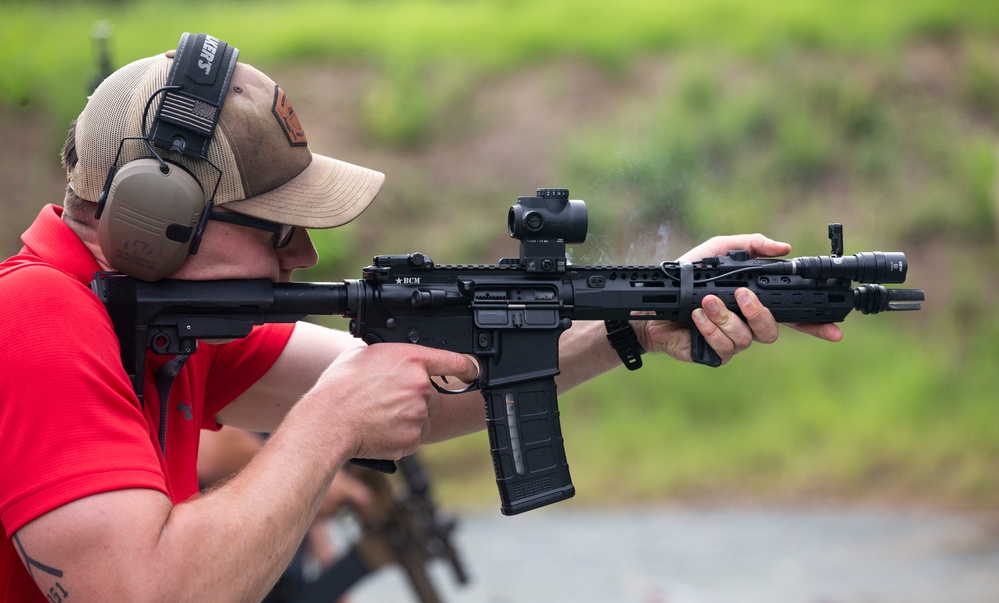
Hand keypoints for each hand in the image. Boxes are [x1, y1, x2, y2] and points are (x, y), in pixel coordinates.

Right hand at [311, 343, 478, 460]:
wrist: (328, 422)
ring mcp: (419, 415)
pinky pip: (413, 435)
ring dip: (407, 416)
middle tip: (387, 398)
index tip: (474, 370)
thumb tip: (397, 359)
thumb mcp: (365, 354)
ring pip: (422, 416)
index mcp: (411, 360)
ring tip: (378, 413)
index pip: (455, 360)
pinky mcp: (413, 438)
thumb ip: (391, 355)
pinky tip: (379, 428)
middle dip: (415, 397)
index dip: (468, 366)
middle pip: (432, 393)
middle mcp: (421, 387)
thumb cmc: (339, 387)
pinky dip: (400, 434)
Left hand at [636, 234, 842, 364]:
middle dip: (759, 312)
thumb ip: (749, 246)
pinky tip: (696, 316)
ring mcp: (732, 342)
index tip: (835, 330)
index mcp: (755, 303)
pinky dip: (709, 327)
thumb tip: (783, 247)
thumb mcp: (717, 252)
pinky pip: (722, 346)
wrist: (653, 302)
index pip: (793, 316)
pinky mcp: (713, 354)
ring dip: (724, 316)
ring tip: (705, 302)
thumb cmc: (687, 278)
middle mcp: (748, 325)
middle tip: (742, 296)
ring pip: (744, 337)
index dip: (816, 325)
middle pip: (772, 330)